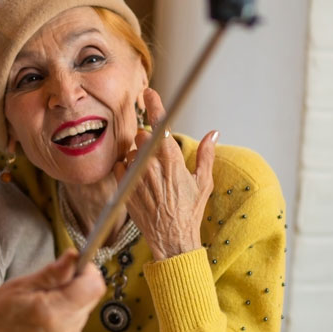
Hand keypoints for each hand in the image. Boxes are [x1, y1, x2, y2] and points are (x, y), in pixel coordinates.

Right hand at [0, 249, 103, 331]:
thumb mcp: (18, 287)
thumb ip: (51, 273)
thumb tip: (73, 257)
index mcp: (54, 312)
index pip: (93, 286)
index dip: (87, 269)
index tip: (71, 262)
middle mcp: (66, 329)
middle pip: (91, 295)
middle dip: (76, 280)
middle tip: (49, 278)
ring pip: (84, 305)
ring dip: (70, 294)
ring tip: (41, 296)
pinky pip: (75, 317)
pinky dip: (65, 307)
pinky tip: (43, 308)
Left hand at [114, 88, 217, 261]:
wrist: (171, 239)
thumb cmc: (190, 212)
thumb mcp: (203, 183)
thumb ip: (206, 155)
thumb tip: (213, 133)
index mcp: (172, 160)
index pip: (160, 124)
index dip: (154, 105)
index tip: (148, 92)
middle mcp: (151, 166)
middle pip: (142, 135)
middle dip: (148, 139)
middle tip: (156, 152)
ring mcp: (135, 177)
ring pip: (130, 152)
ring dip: (138, 156)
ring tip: (150, 173)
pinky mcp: (124, 189)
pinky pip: (119, 167)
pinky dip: (126, 169)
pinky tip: (138, 179)